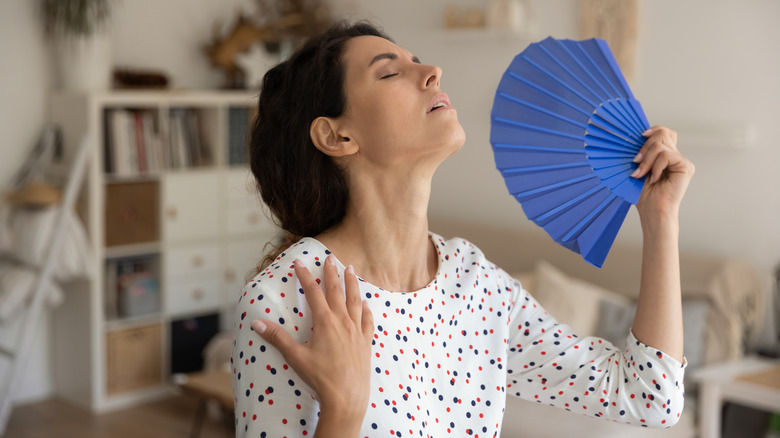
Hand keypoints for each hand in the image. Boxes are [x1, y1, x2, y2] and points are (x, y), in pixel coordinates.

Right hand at [250, 255, 373, 424]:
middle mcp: (343, 322)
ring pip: (355, 300)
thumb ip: (277, 338)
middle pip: (337, 291)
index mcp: (325, 322)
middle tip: (330, 257)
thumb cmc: (320, 377)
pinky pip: (367, 320)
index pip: (314, 293)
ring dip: (352, 284)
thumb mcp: (295, 357)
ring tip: (351, 269)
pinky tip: (367, 304)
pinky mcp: (365, 342)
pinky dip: (366, 309)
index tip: (299, 263)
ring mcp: (356, 331)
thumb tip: (256, 323)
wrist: (347, 397)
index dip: (305, 276)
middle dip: (331, 273)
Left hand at [631, 126, 695, 220]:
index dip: (653, 130)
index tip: (640, 136)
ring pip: (660, 145)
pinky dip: (655, 166)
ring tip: (641, 174)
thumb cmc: (643, 194)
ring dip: (646, 160)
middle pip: (662, 133)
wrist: (652, 210)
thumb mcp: (638, 168)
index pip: (664, 132)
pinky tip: (655, 178)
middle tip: (635, 162)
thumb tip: (639, 136)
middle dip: (644, 147)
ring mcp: (682, 161)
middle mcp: (675, 156)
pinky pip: (665, 155)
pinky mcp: (686, 166)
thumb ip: (642, 152)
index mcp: (665, 156)